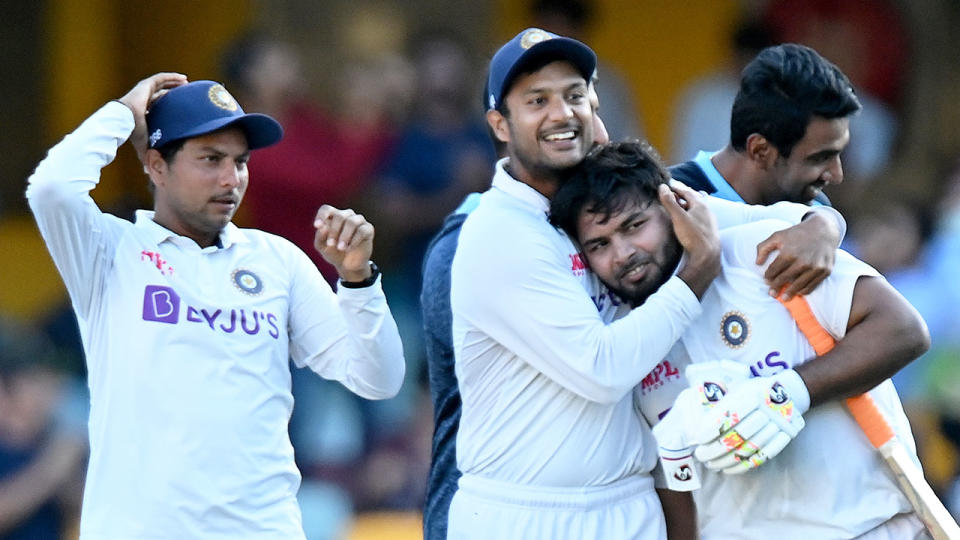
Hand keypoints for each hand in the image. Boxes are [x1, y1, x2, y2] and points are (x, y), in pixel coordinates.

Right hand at [117, 73, 187, 162]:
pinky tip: (183, 79)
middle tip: (188, 94)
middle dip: (174, 92)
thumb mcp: (144, 143)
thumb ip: (147, 154)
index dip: (171, 105)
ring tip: (187, 83)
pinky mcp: (145, 85)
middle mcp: (144, 100)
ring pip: (162, 84)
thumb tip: (148, 172)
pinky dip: (172, 77)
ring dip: (175, 83)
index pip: (159, 106)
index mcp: (144, 111)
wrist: (124, 121)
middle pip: (162, 94)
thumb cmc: (133, 133)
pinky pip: (161, 78)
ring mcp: (144, 91)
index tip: (182, 108)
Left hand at [313, 205, 374, 280]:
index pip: (326, 209)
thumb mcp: (322, 247)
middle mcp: (346, 215)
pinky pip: (362, 230)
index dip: (321, 215)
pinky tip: (349, 249)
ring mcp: (358, 221)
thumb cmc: (333, 252)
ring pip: (351, 222)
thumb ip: (320, 237)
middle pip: (339, 216)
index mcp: (333, 217)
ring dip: (344, 236)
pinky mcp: (368, 229)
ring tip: (341, 248)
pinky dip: (354, 240)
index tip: (316, 226)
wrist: (347, 265)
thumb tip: (322, 227)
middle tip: (331, 244)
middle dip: (333, 231)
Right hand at [659, 180, 720, 298]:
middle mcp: (707, 209)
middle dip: (682, 194)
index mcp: (700, 204)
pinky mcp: (708, 229)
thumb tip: (662, 187)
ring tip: (679, 203)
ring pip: (696, 207)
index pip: (686, 191)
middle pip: (693, 197)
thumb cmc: (693, 235)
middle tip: (673, 191)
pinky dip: (691, 212)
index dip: (675, 187)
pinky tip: (688, 217)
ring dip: (687, 204)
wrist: (707, 255)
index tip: (666, 185)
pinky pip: (698, 216)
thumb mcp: (678, 217)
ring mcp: (708, 219)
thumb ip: (670, 202)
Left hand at [691, 372, 808, 474]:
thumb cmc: (755, 391)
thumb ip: (722, 403)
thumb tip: (698, 423)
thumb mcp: (740, 387)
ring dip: (727, 460)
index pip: (729, 415)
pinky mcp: (787, 437)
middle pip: (738, 435)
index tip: (698, 439)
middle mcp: (768, 408)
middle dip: (716, 449)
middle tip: (700, 455)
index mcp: (753, 393)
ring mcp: (780, 424)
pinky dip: (744, 466)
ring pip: (749, 448)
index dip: (712, 429)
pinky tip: (729, 469)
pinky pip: (763, 456)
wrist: (792, 392)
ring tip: (711, 465)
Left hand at [756, 211, 838, 299]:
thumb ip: (763, 248)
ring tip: (784, 298)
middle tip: (771, 293)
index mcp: (789, 253)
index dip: (768, 277)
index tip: (766, 280)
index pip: (774, 271)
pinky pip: (812, 285)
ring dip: (790, 293)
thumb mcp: (777, 235)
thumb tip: (757, 263)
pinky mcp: (825, 271)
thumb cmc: (797, 233)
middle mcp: (802, 262)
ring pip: (799, 285)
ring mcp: (815, 267)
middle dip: (776, 287)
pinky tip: (798, 292)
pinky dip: (804, 290)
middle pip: (785, 279)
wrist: (823, 229)